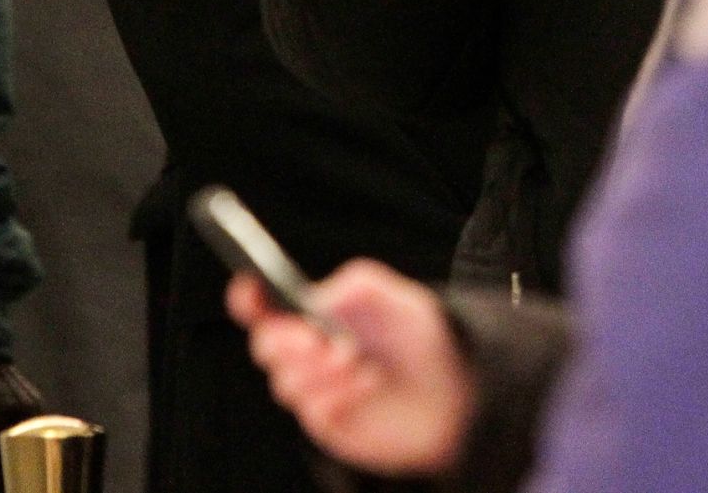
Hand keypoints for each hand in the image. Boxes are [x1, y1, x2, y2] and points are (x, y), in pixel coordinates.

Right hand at [228, 261, 475, 477]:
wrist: (458, 389)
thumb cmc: (425, 339)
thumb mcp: (398, 297)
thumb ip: (357, 285)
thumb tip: (317, 297)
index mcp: (319, 316)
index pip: (268, 309)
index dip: (250, 299)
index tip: (249, 291)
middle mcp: (311, 353)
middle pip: (267, 346)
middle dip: (286, 340)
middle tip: (316, 339)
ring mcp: (317, 389)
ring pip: (287, 381)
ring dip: (320, 369)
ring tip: (358, 359)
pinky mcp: (330, 422)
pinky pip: (314, 409)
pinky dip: (338, 393)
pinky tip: (368, 382)